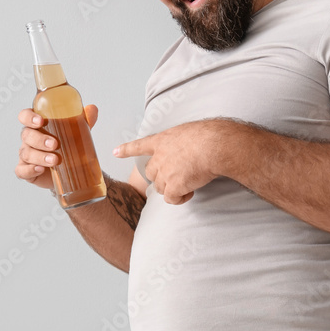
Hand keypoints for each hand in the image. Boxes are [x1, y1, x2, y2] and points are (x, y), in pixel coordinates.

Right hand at [15, 104, 98, 189]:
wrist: (69, 170)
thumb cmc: (67, 144)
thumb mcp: (76, 131)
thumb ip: (83, 119)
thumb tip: (92, 109)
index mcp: (36, 125)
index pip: (25, 116)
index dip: (29, 117)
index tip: (41, 121)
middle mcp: (28, 138)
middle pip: (27, 135)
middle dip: (40, 140)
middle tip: (55, 144)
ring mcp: (26, 155)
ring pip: (26, 153)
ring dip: (40, 156)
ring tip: (55, 160)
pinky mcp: (26, 170)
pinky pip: (22, 170)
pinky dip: (30, 170)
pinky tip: (40, 169)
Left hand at [113, 118, 230, 204]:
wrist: (214, 145)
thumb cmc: (209, 135)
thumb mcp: (188, 131)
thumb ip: (181, 142)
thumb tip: (191, 151)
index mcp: (162, 140)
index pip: (140, 145)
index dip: (127, 149)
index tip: (115, 152)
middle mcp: (159, 157)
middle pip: (151, 173)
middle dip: (162, 177)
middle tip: (180, 176)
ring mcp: (165, 172)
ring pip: (161, 187)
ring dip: (173, 188)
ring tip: (189, 182)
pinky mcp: (173, 186)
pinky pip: (171, 199)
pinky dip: (180, 198)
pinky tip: (190, 192)